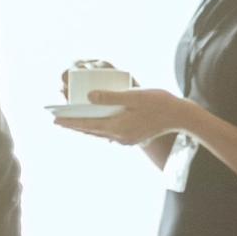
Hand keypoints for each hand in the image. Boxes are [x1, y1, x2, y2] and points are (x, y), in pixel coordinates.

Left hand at [58, 86, 194, 148]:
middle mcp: (119, 136)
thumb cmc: (159, 103)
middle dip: (74, 126)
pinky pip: (111, 134)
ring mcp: (127, 139)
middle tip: (59, 121)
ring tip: (75, 123)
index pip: (87, 125)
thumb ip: (111, 97)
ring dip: (86, 128)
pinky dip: (100, 130)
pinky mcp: (133, 138)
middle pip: (91, 131)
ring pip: (100, 133)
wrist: (180, 117)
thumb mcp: (134, 96)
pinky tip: (99, 126)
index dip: (70, 122)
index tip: (55, 119)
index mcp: (117, 126)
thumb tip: (89, 97)